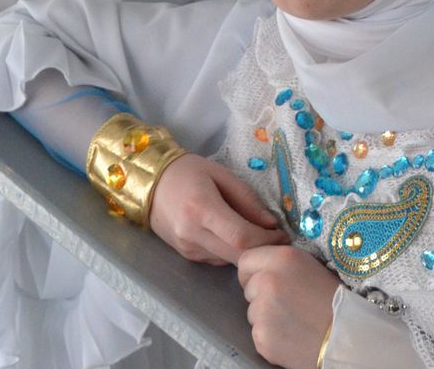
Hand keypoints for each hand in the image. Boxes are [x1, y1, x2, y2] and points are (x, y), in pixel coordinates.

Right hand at [149, 155, 287, 265]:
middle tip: (281, 241)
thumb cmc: (188, 172)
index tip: (284, 235)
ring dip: (249, 254)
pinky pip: (218, 259)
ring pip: (229, 261)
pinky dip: (233, 252)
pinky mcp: (186, 256)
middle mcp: (192, 234)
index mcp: (202, 209)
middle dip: (263, 251)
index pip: (241, 237)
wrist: (149, 183)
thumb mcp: (222, 175)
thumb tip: (271, 225)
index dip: (267, 241)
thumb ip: (248, 200)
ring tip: (263, 237)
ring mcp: (187, 249)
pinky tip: (239, 239)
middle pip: (237, 256)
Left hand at [238, 245, 340, 368]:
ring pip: (252, 312)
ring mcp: (261, 311)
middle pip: (248, 287)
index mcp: (282, 259)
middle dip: (260, 294)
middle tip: (286, 302)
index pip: (246, 260)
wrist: (346, 336)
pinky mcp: (261, 337)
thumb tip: (261, 267)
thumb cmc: (333, 299)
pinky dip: (270, 335)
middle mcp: (267, 281)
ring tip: (292, 320)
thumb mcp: (310, 266)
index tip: (266, 279)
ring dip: (266, 316)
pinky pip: (258, 333)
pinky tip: (291, 335)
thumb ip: (282, 263)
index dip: (254, 271)